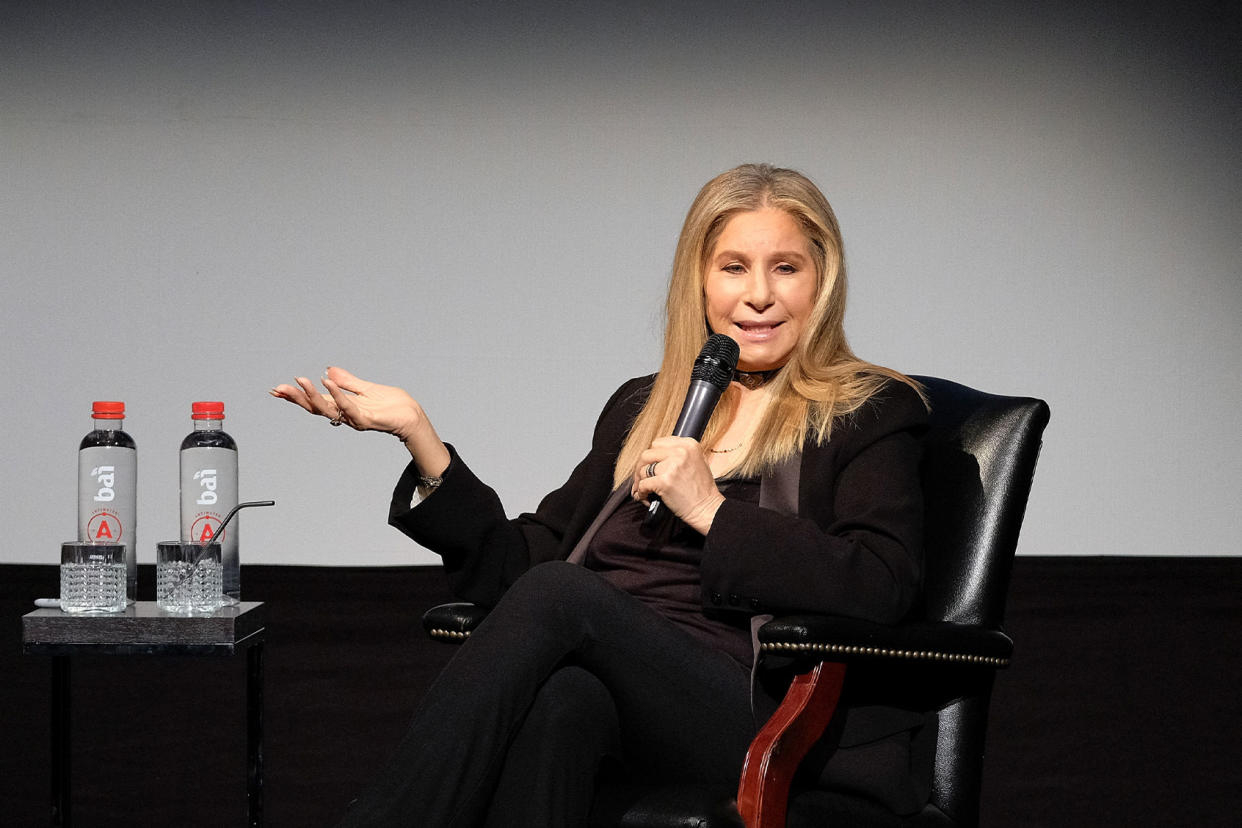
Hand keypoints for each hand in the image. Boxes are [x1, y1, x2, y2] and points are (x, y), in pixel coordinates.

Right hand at [270, 366, 449, 476]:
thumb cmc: (392, 404)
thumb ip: (347, 381)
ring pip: (328, 408)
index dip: (297, 396)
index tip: (278, 390)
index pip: (315, 402)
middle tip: (279, 389)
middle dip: (297, 398)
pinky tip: (327, 382)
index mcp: (343, 407)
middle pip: (316, 408)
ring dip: (313, 394)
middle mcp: (345, 415)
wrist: (412, 415)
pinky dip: (337, 394)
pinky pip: (349, 406)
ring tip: (301, 381)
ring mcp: (355, 418)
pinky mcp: (367, 419)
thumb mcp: (365, 388)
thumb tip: (328, 370)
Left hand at [630, 436, 725, 534]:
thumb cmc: (702, 489)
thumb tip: (655, 456)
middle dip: (640, 468)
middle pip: (647, 454)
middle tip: (641, 479)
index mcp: (688, 445)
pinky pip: (643, 484)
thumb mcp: (697, 461)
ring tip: (643, 491)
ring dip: (639, 482)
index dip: (651, 456)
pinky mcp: (664, 481)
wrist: (707, 508)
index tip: (649, 465)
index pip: (658, 443)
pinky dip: (641, 493)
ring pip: (643, 470)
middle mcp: (680, 452)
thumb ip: (679, 454)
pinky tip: (646, 497)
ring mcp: (672, 466)